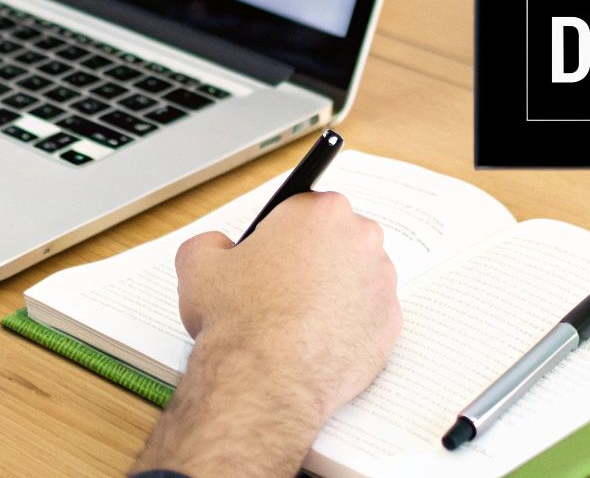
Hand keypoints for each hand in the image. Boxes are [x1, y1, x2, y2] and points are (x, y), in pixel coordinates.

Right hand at [130, 192, 400, 476]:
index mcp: (319, 211)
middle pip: (337, 240)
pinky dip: (350, 326)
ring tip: (300, 321)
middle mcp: (361, 238)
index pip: (305, 209)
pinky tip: (319, 342)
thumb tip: (219, 245)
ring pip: (357, 278)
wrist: (265, 381)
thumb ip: (210, 242)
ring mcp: (381, 282)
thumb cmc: (237, 320)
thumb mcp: (198, 266)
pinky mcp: (391, 323)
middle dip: (314, 259)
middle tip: (284, 290)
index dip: (284, 234)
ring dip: (335, 291)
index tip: (275, 254)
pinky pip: (369, 317)